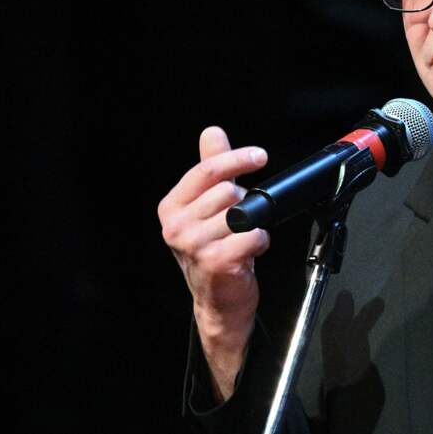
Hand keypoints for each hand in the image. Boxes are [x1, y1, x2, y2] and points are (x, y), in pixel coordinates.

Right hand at [158, 126, 269, 398]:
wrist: (218, 301)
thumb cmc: (214, 251)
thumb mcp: (208, 206)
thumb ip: (211, 168)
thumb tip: (212, 132)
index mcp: (172, 206)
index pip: (206, 170)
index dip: (236, 159)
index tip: (260, 156)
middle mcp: (176, 226)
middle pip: (228, 190)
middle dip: (245, 202)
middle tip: (241, 221)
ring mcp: (193, 245)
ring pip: (241, 212)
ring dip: (254, 223)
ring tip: (243, 238)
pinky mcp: (214, 262)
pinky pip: (252, 235)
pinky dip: (261, 240)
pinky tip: (250, 251)